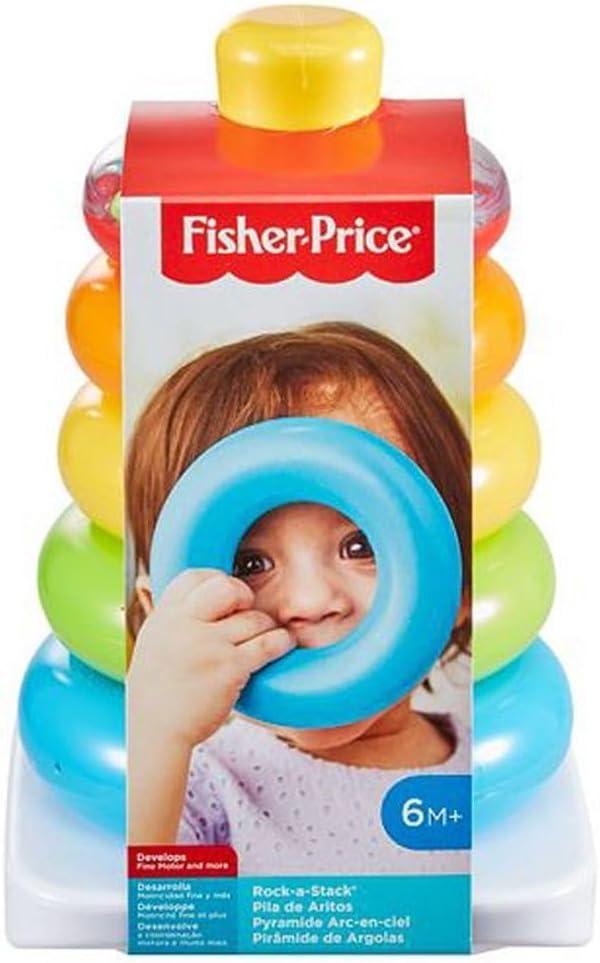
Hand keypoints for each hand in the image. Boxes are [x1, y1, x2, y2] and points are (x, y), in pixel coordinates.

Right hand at [128, 569, 294, 749]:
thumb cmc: (156, 692)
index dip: (216, 581)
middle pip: (226, 587)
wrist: (157, 733)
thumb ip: (170, 619)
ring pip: (254, 618)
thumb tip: (167, 589)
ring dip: (266, 626)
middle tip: (247, 611)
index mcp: (165, 617)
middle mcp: (184, 625)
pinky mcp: (229, 668)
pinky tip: (283, 644)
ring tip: (267, 636)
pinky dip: (281, 641)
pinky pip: (268, 643)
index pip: (195, 576)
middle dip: (243, 595)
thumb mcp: (153, 643)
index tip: (226, 599)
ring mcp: (208, 645)